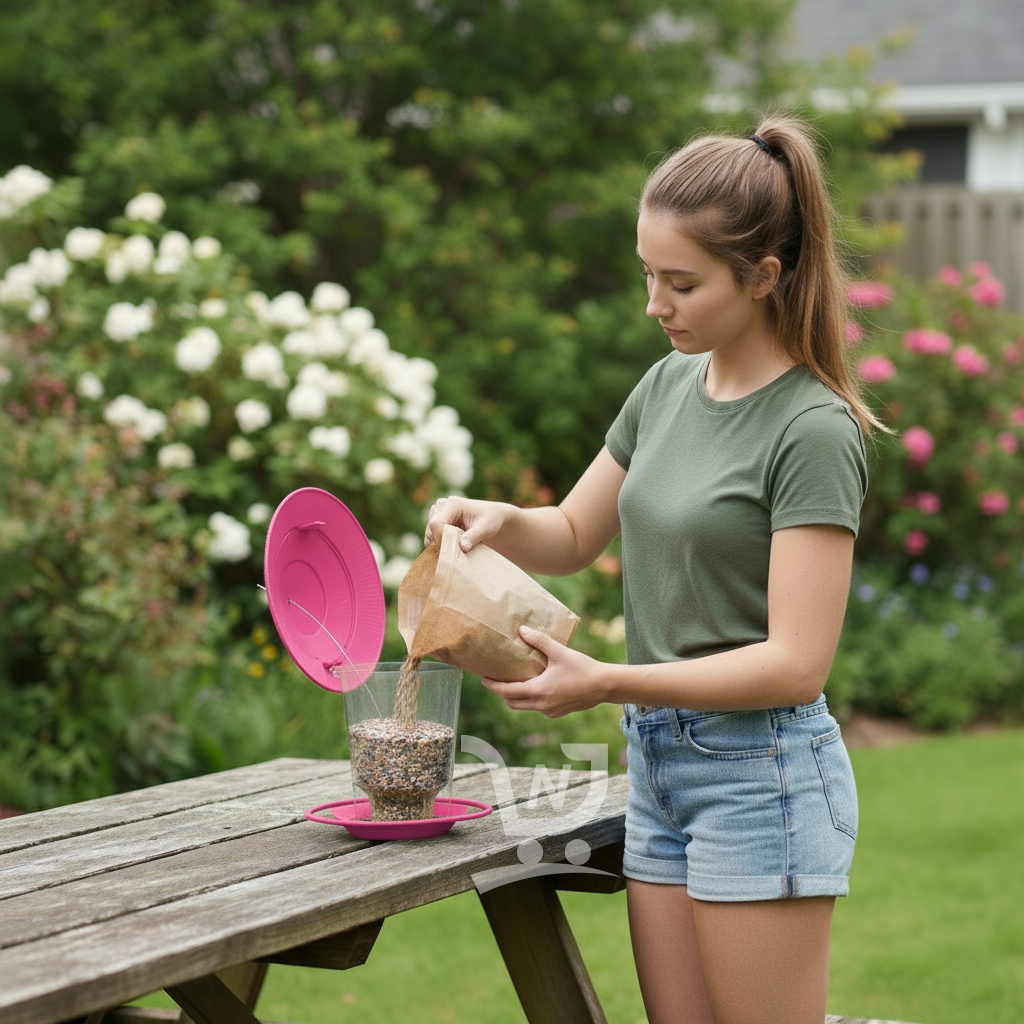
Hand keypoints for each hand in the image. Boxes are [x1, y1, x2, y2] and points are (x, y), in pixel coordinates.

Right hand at [424, 495, 512, 550]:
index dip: (441, 540)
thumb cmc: (491, 520)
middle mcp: (442, 505)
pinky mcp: (438, 519)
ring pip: (429, 533)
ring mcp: (438, 511)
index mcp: (452, 504)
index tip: (453, 552)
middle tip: (455, 554)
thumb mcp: (486, 528)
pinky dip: (439, 543)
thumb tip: (462, 548)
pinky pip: (431, 535)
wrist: (492, 516)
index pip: (436, 524)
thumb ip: (474, 537)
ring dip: (439, 544)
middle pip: (430, 529)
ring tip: (455, 549)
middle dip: (440, 544)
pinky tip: (452, 546)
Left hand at [481, 626, 605, 717]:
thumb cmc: (583, 667)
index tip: (483, 679)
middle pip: (513, 703)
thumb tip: (522, 630)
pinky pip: (537, 707)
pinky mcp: (558, 712)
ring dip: (516, 697)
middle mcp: (542, 704)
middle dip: (502, 693)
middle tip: (496, 680)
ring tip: (514, 681)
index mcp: (539, 690)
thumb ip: (539, 641)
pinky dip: (530, 699)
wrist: (605, 686)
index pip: (508, 692)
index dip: (493, 686)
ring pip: (525, 707)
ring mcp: (550, 711)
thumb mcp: (559, 652)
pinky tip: (535, 686)